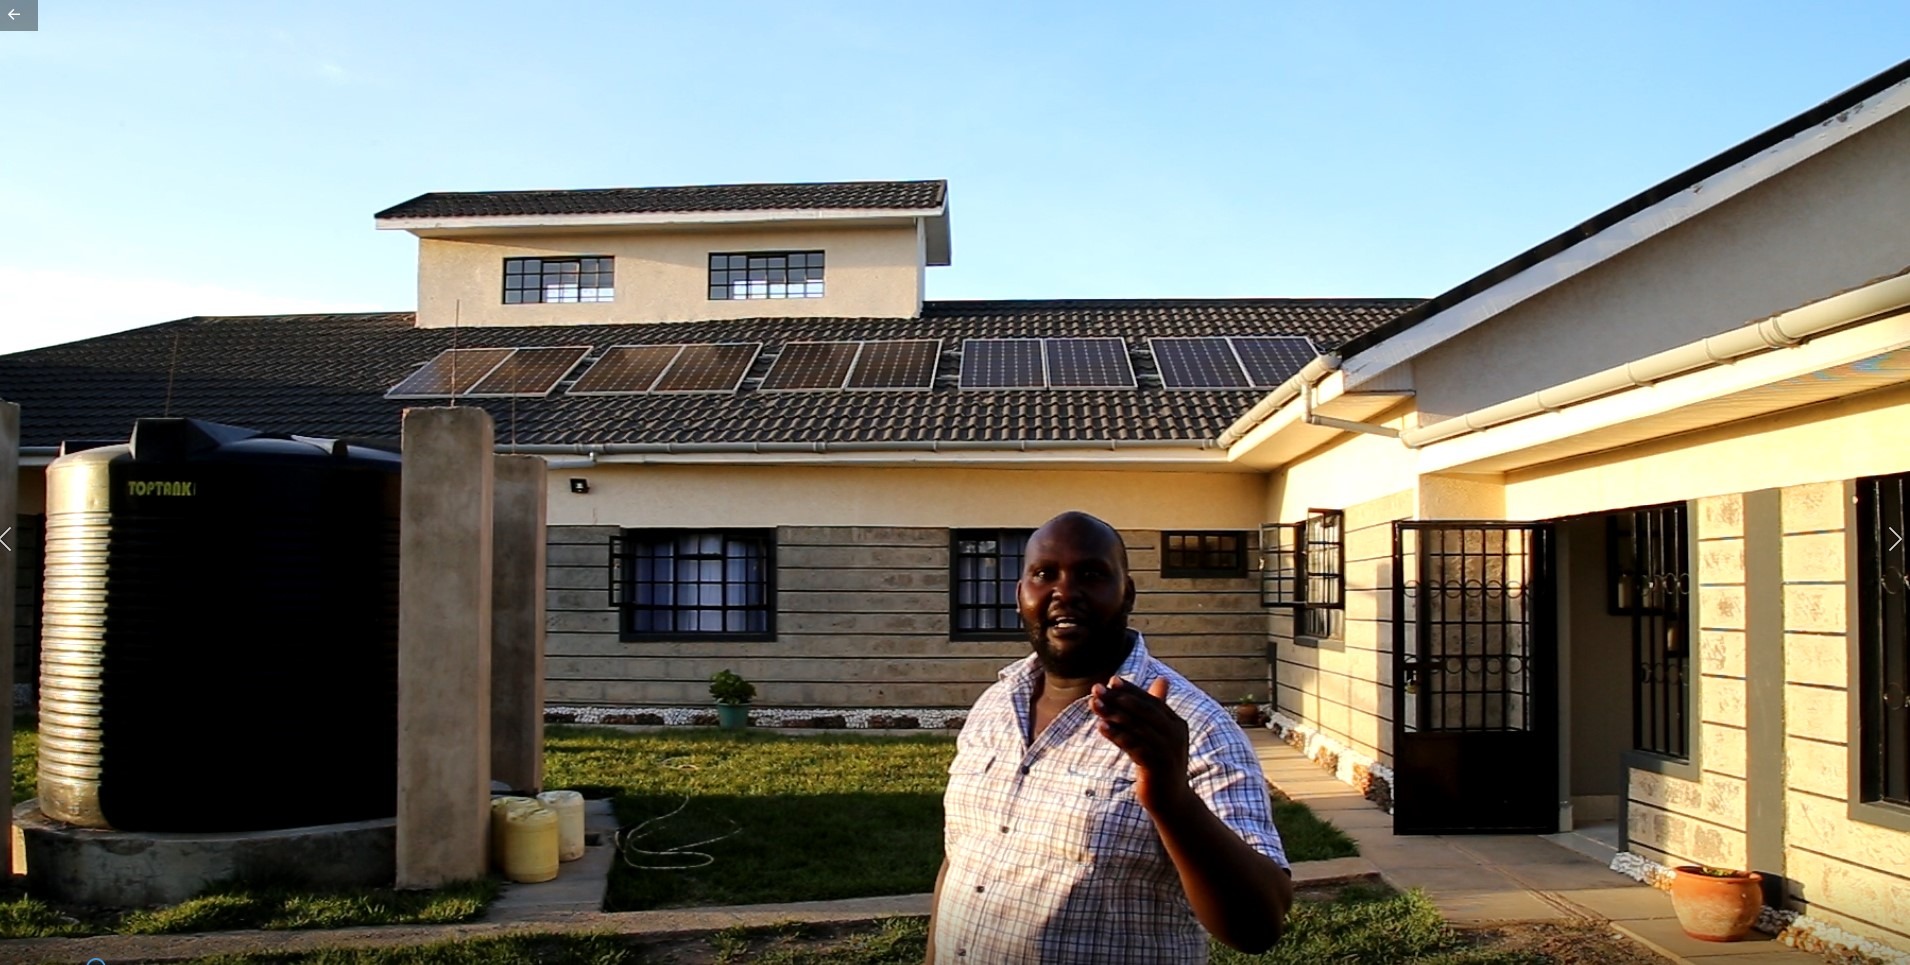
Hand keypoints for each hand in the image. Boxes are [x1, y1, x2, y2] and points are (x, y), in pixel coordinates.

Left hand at [1090, 676, 1189, 808]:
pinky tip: (1101, 727)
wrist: (1171, 801)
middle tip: (1097, 690)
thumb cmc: (1161, 764)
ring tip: (1094, 705)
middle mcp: (1174, 735)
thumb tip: (1163, 679)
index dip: (1131, 689)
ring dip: (1113, 714)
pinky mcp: (1156, 766)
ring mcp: (1167, 751)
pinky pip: (1134, 747)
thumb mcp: (1161, 735)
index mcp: (1176, 724)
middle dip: (1119, 698)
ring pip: (1137, 727)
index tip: (1111, 680)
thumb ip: (1157, 709)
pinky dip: (1117, 736)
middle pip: (1144, 711)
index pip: (1151, 701)